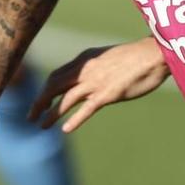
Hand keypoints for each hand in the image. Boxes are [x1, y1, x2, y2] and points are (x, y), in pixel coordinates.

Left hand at [29, 40, 170, 132]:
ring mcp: (96, 82)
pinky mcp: (108, 94)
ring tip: (41, 125)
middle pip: (53, 85)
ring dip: (51, 113)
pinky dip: (75, 119)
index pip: (57, 75)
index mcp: (85, 59)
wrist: (153, 54)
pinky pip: (87, 109)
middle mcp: (86, 70)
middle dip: (40, 101)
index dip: (45, 89)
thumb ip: (97, 68)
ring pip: (65, 99)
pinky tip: (66, 129)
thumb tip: (92, 79)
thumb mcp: (110, 58)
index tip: (41, 100)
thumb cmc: (137, 57)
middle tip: (31, 115)